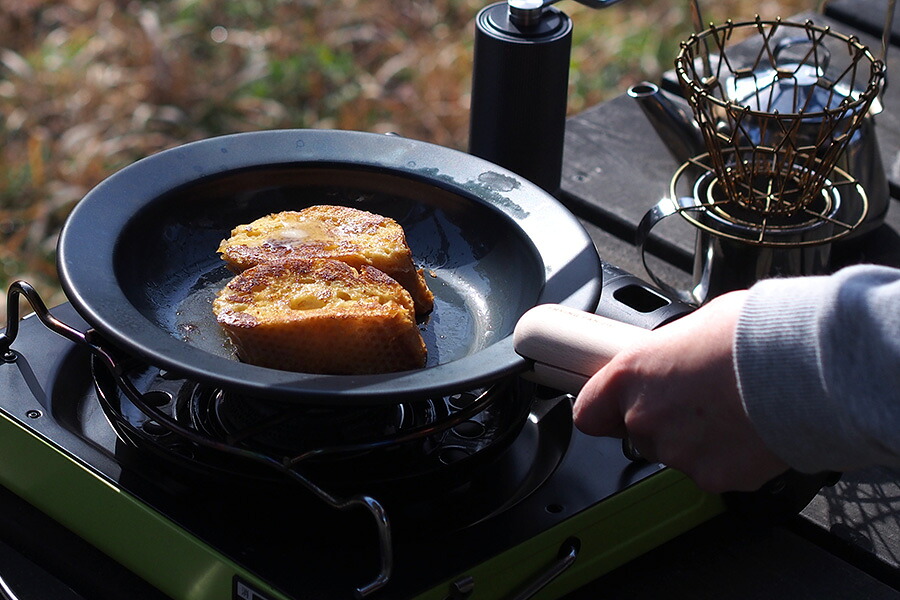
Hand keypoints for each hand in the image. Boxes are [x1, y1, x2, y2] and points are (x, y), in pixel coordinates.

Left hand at [572, 290, 788, 492]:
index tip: (614, 409)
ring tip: (732, 410)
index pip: (589, 411)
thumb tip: (674, 359)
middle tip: (699, 401)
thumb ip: (668, 355)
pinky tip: (750, 431)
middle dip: (664, 422)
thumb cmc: (755, 333)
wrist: (807, 365)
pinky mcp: (712, 477)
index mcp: (632, 374)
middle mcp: (644, 416)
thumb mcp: (695, 326)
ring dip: (697, 440)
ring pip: (677, 453)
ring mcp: (676, 452)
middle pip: (638, 433)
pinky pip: (713, 470)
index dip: (603, 411)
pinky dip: (729, 458)